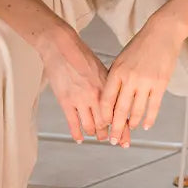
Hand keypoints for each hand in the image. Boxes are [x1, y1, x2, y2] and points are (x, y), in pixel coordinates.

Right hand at [39, 28, 113, 143]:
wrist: (61, 46)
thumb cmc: (81, 55)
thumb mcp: (101, 69)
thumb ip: (108, 86)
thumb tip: (116, 100)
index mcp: (107, 86)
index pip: (118, 113)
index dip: (123, 128)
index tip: (126, 138)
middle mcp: (95, 95)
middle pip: (106, 123)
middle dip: (111, 135)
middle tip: (113, 141)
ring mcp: (80, 99)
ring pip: (90, 126)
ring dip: (94, 134)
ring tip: (97, 136)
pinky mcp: (65, 101)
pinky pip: (73, 123)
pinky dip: (77, 133)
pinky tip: (80, 139)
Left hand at [101, 17, 184, 139]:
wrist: (162, 33)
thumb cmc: (140, 46)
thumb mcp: (121, 59)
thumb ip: (115, 78)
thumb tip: (109, 99)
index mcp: (117, 72)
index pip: (106, 100)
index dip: (104, 116)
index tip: (102, 126)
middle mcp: (129, 78)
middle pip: (120, 110)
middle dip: (115, 128)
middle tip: (113, 140)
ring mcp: (145, 82)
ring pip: (136, 111)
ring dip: (132, 124)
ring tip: (130, 131)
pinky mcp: (160, 84)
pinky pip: (153, 107)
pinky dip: (149, 119)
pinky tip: (146, 126)